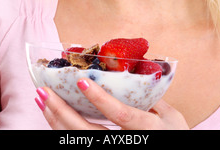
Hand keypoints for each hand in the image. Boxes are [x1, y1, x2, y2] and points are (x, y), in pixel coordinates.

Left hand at [35, 78, 188, 129]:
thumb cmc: (177, 139)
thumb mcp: (174, 119)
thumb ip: (155, 100)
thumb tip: (135, 76)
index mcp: (147, 129)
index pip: (120, 115)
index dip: (100, 99)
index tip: (81, 81)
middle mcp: (127, 144)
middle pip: (89, 133)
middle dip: (63, 112)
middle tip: (44, 92)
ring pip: (79, 142)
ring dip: (56, 121)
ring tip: (42, 101)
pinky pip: (79, 144)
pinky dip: (62, 131)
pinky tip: (52, 118)